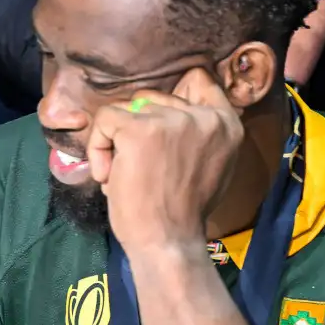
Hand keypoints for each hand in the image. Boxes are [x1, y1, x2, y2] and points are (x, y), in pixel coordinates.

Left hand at [87, 68, 244, 250]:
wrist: (169, 242)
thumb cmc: (184, 212)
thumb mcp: (211, 166)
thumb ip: (198, 137)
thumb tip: (168, 116)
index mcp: (227, 123)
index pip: (199, 81)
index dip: (171, 100)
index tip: (160, 129)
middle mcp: (203, 116)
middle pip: (154, 99)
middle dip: (140, 130)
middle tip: (141, 169)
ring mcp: (171, 120)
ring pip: (127, 111)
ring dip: (118, 144)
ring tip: (125, 177)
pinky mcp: (139, 129)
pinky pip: (105, 119)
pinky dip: (97, 148)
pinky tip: (108, 175)